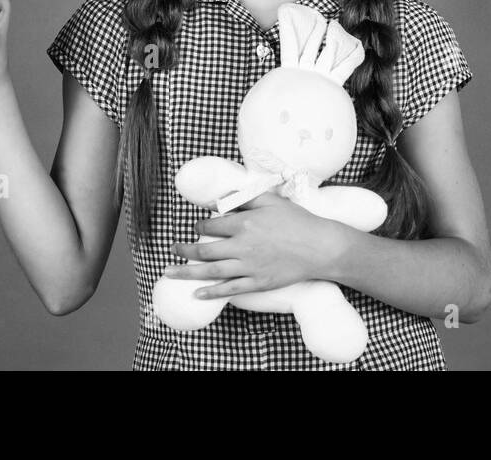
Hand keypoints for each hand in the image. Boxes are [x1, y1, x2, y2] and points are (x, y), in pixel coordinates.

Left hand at [163, 192, 344, 299]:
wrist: (320, 247)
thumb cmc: (297, 221)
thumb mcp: (271, 200)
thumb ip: (245, 197)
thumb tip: (222, 198)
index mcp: (245, 223)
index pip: (212, 224)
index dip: (201, 225)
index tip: (197, 226)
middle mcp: (242, 246)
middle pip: (205, 249)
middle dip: (184, 249)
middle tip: (173, 249)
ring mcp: (249, 267)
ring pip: (211, 271)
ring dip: (187, 272)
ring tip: (170, 272)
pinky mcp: (258, 283)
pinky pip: (230, 289)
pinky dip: (212, 292)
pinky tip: (198, 293)